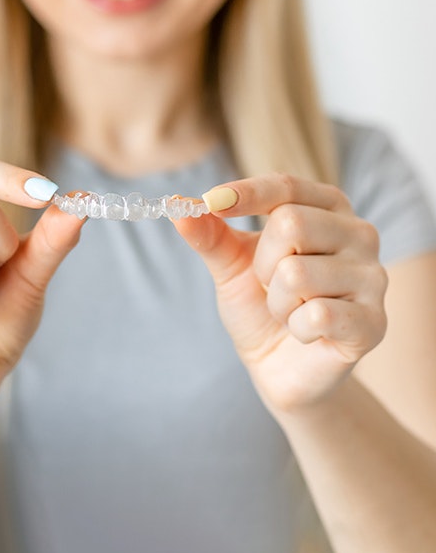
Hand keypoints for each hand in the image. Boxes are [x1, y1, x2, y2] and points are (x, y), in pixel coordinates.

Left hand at [173, 174, 387, 412]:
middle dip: (262, 264)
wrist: (278, 366)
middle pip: (291, 223)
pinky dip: (296, 328)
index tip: (211, 201)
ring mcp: (373, 277)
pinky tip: (308, 333)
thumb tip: (178, 206)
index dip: (247, 193)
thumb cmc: (258, 304)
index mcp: (328, 207)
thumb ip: (210, 234)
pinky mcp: (374, 322)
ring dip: (277, 302)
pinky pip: (316, 315)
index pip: (286, 186)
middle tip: (270, 285)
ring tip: (290, 311)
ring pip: (297, 274)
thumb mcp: (230, 265)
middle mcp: (360, 233)